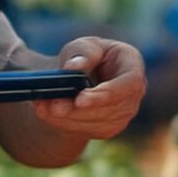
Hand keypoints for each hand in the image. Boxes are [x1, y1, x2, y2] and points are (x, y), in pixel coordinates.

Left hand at [31, 37, 145, 138]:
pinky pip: (87, 130)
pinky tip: (47, 114)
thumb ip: (82, 53)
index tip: (80, 99)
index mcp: (132, 64)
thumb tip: (73, 67)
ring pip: (97, 122)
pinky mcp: (109, 128)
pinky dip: (64, 123)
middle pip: (110, 107)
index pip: (129, 83)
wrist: (77, 80)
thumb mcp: (82, 46)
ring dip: (67, 117)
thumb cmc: (85, 57)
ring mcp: (124, 113)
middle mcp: (134, 92)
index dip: (107, 93)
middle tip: (53, 107)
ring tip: (43, 107)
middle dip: (79, 109)